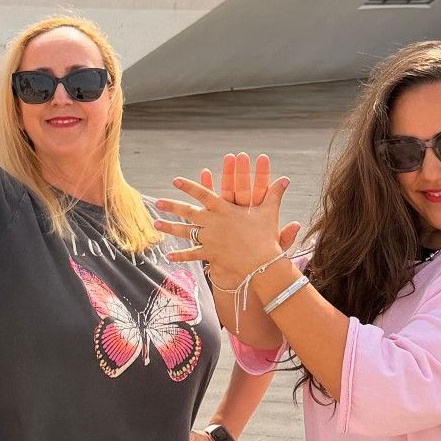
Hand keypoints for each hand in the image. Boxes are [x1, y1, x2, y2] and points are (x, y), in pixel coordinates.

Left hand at [155, 157, 293, 280]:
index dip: (188, 186)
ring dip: (169, 227)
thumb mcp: (269, 212)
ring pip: (184, 232)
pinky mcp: (209, 253)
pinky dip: (180, 255)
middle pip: (187, 211)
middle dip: (171, 206)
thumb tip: (286, 178)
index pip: (202, 193)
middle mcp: (212, 222)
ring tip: (154, 224)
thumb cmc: (265, 235)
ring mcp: (208, 238)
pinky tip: (168, 255)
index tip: (175, 181)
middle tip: (157, 201)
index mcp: (223, 208)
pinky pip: (191, 254)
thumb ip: (274, 194)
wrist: (261, 262)